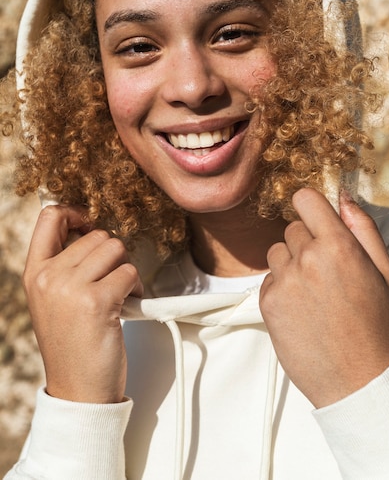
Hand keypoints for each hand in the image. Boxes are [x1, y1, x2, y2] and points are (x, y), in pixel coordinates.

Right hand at [23, 205, 142, 402]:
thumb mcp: (54, 299)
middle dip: (113, 256)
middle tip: (111, 282)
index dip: (76, 213)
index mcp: (34, 273)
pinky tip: (127, 307)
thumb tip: (90, 227)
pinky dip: (137, 288)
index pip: (50, 217)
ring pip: (116, 248)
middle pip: (97, 234)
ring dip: (126, 269)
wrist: (78, 391)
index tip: (90, 226)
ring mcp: (70, 288)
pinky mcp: (97, 301)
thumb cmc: (72, 344)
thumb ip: (65, 264)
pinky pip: (129, 272)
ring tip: (119, 295)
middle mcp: (48, 276)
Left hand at [259, 188, 388, 407]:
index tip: (315, 218)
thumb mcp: (385, 272)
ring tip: (314, 292)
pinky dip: (281, 289)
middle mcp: (307, 258)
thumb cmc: (375, 327)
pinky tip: (302, 309)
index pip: (305, 199)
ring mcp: (284, 281)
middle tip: (326, 272)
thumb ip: (363, 228)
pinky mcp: (268, 302)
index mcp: (338, 246)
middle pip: (292, 228)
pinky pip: (267, 279)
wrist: (356, 380)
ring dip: (291, 264)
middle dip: (307, 243)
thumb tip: (343, 197)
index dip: (310, 207)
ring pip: (276, 252)